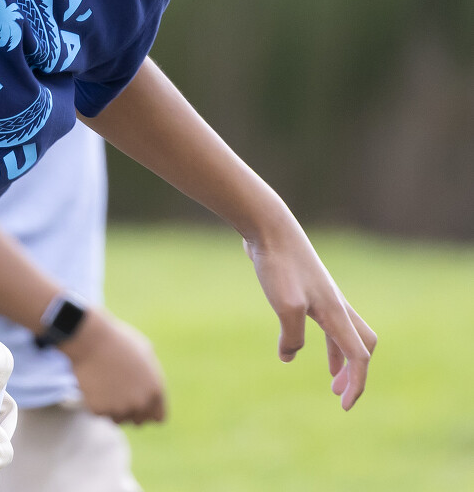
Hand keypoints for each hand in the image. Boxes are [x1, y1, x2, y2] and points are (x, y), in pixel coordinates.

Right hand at [61, 307, 166, 425]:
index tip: (140, 405)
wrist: (91, 339)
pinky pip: (99, 412)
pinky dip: (95, 401)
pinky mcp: (99, 409)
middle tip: (119, 395)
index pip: (158, 417)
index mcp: (155, 389)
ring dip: (112, 407)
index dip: (149, 411)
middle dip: (130, 411)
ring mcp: (120, 408)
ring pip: (117, 418)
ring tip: (105, 384)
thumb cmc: (117, 340)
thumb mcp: (143, 350)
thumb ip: (150, 372)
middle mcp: (140, 402)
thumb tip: (149, 381)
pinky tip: (94, 383)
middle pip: (138, 421)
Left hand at [244, 212, 377, 409]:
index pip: (360, 356)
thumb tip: (289, 356)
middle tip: (339, 393)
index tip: (342, 406)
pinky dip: (321, 340)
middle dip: (356, 372)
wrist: (268, 225)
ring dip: (340, 358)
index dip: (357, 384)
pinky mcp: (304, 287)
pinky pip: (322, 321)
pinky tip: (292, 345)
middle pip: (362, 343)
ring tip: (332, 379)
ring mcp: (321, 294)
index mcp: (337, 312)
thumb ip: (291, 337)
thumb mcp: (286, 306)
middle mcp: (335, 304)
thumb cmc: (279, 264)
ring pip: (343, 332)